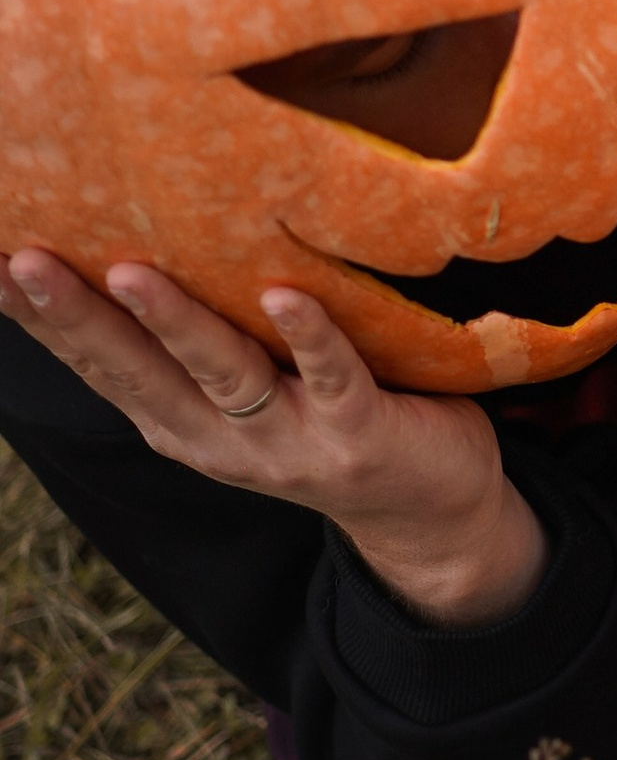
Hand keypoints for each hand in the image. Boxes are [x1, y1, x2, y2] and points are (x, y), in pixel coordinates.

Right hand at [0, 251, 546, 625]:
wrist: (433, 515)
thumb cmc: (331, 421)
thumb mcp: (248, 392)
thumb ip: (204, 341)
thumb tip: (149, 244)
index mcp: (184, 425)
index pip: (100, 366)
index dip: (44, 321)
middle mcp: (222, 440)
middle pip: (138, 373)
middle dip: (76, 318)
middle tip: (25, 260)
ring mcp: (291, 441)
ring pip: (224, 375)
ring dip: (174, 324)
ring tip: (128, 272)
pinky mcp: (361, 435)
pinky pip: (333, 377)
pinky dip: (307, 335)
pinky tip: (280, 295)